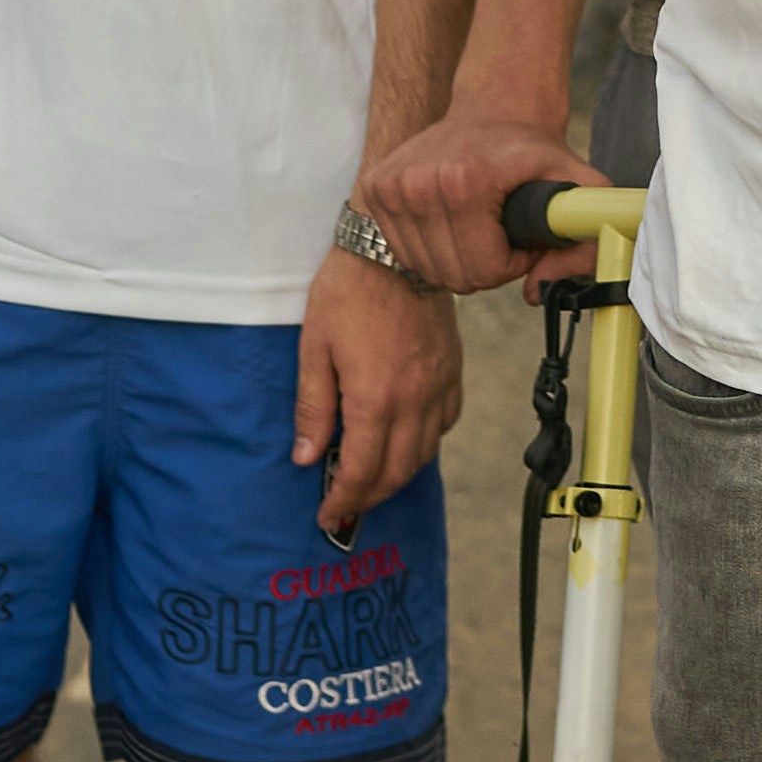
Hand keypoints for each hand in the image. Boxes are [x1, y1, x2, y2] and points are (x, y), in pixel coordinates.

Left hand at [293, 243, 463, 534]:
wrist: (398, 247)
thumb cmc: (348, 291)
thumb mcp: (315, 348)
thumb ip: (313, 408)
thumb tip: (307, 458)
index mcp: (375, 399)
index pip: (361, 471)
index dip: (343, 500)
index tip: (326, 514)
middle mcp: (414, 401)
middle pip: (396, 472)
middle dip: (368, 497)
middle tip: (344, 505)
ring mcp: (439, 387)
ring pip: (424, 453)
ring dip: (397, 475)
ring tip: (371, 479)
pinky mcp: (453, 370)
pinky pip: (446, 423)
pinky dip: (426, 443)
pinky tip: (407, 440)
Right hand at [363, 103, 601, 293]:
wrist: (495, 107)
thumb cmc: (533, 150)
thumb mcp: (579, 186)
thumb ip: (582, 244)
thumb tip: (538, 291)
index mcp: (462, 183)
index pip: (485, 271)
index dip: (514, 262)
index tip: (523, 234)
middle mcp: (417, 184)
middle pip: (455, 276)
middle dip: (487, 265)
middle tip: (503, 231)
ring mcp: (390, 187)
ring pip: (428, 270)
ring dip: (459, 258)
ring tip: (481, 224)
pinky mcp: (375, 189)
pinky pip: (406, 254)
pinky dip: (433, 248)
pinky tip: (453, 220)